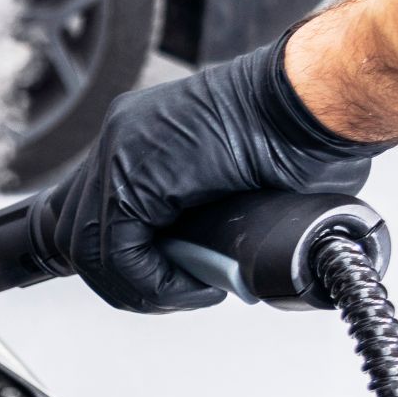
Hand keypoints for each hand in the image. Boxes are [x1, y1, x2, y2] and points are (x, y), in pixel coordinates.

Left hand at [32, 33, 391, 311]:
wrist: (324, 103)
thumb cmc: (304, 140)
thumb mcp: (234, 189)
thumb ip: (201, 223)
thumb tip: (200, 269)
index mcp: (138, 142)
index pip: (85, 216)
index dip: (114, 265)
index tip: (159, 285)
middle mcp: (119, 139)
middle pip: (74, 235)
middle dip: (124, 282)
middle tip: (179, 293)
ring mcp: (119, 148)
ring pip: (88, 249)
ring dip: (142, 287)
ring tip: (196, 290)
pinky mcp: (132, 169)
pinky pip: (116, 250)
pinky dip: (154, 283)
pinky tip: (199, 284)